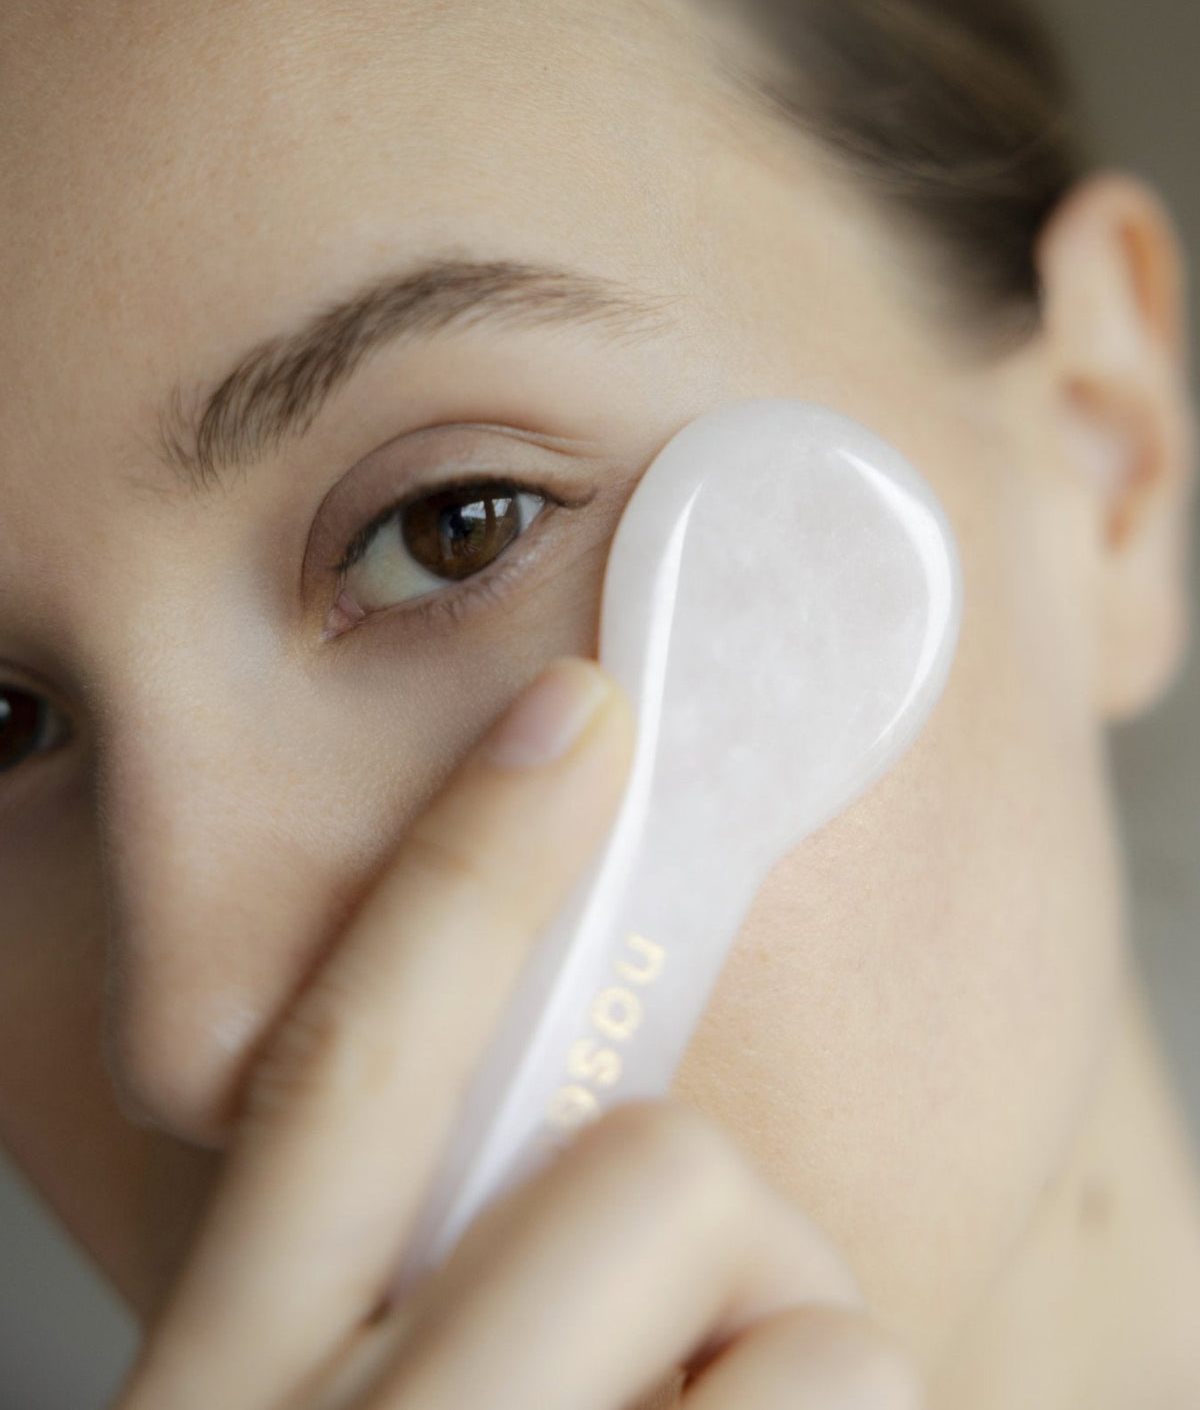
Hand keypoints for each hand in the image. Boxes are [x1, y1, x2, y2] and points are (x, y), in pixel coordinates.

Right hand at [114, 656, 924, 1409]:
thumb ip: (406, 1297)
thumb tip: (582, 1153)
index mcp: (231, 1403)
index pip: (348, 1073)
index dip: (467, 865)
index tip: (575, 707)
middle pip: (653, 1173)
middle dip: (725, 1234)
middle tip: (689, 1342)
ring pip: (821, 1326)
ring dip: (807, 1380)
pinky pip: (861, 1408)